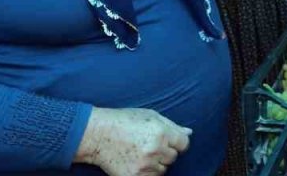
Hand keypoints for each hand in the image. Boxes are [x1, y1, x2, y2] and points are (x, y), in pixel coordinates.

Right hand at [75, 107, 190, 175]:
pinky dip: (146, 173)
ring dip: (155, 164)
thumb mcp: (150, 116)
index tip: (168, 141)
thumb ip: (172, 125)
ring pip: (162, 170)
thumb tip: (189, 132)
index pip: (184, 144)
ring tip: (140, 154)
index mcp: (161, 132)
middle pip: (173, 158)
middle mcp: (155, 149)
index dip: (176, 143)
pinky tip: (136, 163)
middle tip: (148, 145)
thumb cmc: (124, 121)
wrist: (97, 134)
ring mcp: (145, 165)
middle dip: (164, 153)